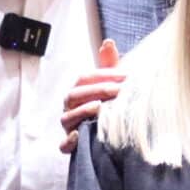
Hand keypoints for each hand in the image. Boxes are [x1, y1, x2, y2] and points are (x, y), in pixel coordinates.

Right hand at [60, 39, 125, 153]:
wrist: (109, 136)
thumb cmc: (108, 104)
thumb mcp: (110, 85)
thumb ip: (108, 65)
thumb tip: (108, 43)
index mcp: (78, 91)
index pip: (84, 78)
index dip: (102, 75)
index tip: (125, 75)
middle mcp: (70, 108)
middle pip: (74, 96)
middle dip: (96, 91)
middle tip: (118, 90)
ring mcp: (69, 127)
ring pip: (67, 118)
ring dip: (81, 112)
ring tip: (99, 107)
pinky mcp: (70, 146)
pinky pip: (63, 145)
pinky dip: (68, 142)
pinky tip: (79, 137)